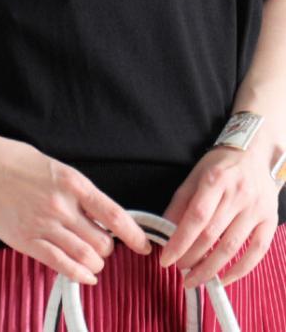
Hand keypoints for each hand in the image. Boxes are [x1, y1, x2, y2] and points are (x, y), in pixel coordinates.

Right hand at [0, 134, 152, 284]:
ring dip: (94, 263)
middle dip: (107, 248)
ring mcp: (43, 224)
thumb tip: (99, 214)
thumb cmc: (13, 160)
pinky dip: (79, 274)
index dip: (134, 235)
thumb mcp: (53, 167)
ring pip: (85, 257)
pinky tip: (84, 274)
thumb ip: (76, 191)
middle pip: (102, 242)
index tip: (143, 245)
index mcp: (71, 182)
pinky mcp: (26, 240)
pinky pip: (61, 265)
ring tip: (90, 258)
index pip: (114, 215)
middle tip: (101, 244)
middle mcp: (61, 205)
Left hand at [160, 141, 279, 288]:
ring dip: (211, 268)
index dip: (180, 241)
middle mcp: (238, 195)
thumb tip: (164, 229)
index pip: (196, 217)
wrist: (255, 154)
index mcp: (215, 180)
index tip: (166, 259)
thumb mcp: (194, 176)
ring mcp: (256, 209)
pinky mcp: (270, 220)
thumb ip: (180, 202)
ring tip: (194, 278)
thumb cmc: (219, 166)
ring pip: (232, 247)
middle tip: (178, 270)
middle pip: (212, 234)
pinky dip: (239, 270)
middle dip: (192, 257)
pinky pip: (256, 252)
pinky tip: (223, 279)